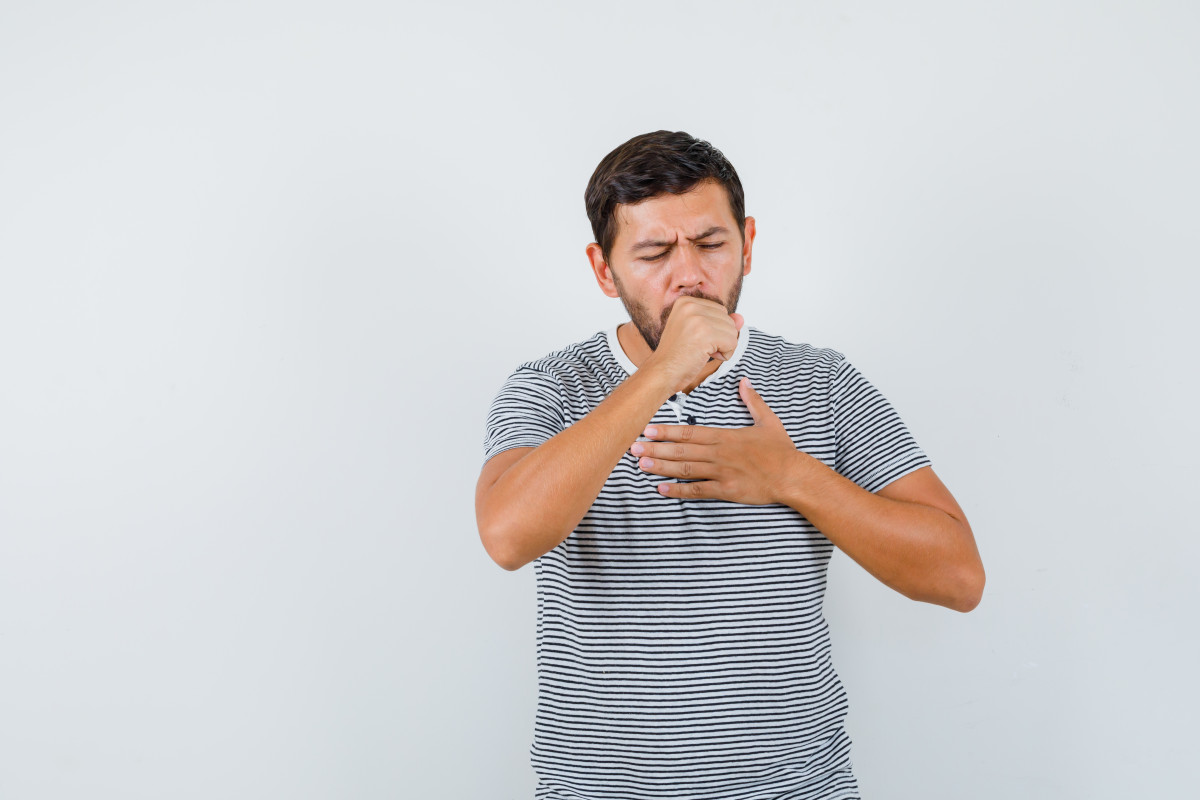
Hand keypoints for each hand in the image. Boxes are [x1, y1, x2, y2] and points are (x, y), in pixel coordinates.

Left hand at [629, 377, 800, 504]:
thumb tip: (744, 381)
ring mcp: (722, 472)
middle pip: (682, 449)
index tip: (647, 428)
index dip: (667, 430)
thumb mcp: (768, 421)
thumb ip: (753, 401)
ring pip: (686, 468)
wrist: (793, 475)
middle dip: (656, 447)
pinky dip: (679, 490)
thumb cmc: (781, 450)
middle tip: (633, 447)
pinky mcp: (727, 490)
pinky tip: (661, 489)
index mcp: (725, 435)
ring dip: (661, 466)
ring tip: (641, 465)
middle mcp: (719, 453)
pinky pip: (698, 490)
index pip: (690, 431)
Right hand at [642, 296, 742, 389]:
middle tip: (698, 348)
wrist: (661, 372)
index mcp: (686, 302)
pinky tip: (706, 357)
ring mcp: (697, 318)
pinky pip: (732, 342)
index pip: (720, 311)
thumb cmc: (676, 355)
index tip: (696, 340)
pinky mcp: (705, 333)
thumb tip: (741, 317)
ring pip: (732, 331)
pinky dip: (725, 354)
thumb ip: (720, 322)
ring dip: (723, 347)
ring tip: (701, 352)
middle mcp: (691, 305)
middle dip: (721, 338)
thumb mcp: (698, 333)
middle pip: (728, 319)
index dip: (714, 330)